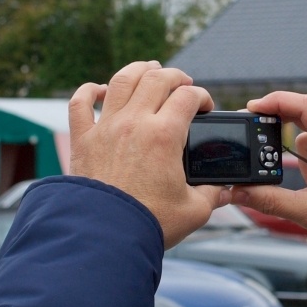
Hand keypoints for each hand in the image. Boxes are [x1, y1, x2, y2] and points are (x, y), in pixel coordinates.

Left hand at [68, 62, 219, 247]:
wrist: (104, 237)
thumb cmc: (148, 224)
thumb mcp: (193, 210)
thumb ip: (213, 194)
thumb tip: (226, 190)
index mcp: (164, 136)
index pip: (188, 97)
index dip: (202, 97)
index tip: (205, 106)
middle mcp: (134, 123)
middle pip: (157, 79)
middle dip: (176, 76)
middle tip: (184, 83)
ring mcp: (106, 128)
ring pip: (121, 81)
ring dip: (138, 70)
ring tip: (149, 69)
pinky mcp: (83, 140)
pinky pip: (79, 104)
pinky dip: (87, 91)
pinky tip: (98, 90)